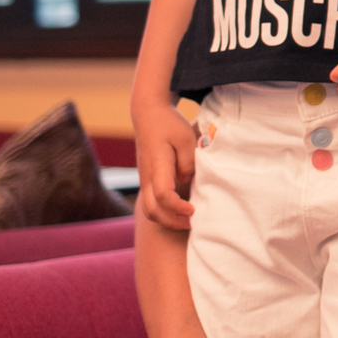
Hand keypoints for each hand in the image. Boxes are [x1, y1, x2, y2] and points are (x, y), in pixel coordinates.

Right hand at [133, 99, 196, 229]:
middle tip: (194, 222)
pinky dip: (163, 213)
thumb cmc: (168, 124)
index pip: (163, 195)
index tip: (193, 210)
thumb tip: (186, 180)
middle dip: (172, 222)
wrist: (147, 114)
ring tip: (187, 220)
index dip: (178, 207)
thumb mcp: (185, 138)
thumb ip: (188, 162)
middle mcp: (146, 176)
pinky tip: (180, 211)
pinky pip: (150, 203)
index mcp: (157, 166)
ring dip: (167, 220)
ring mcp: (144, 179)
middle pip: (152, 210)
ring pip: (149, 210)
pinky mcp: (146, 179)